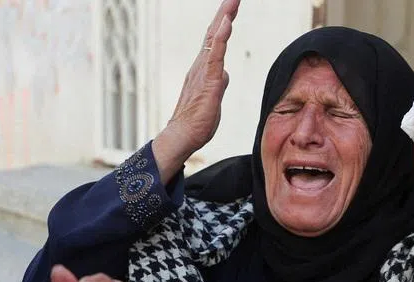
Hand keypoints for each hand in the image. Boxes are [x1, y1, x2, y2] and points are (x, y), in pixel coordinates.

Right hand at [151, 0, 239, 182]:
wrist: (182, 136)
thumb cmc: (197, 122)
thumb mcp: (214, 99)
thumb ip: (219, 83)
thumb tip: (224, 75)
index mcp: (203, 69)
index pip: (215, 42)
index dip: (223, 23)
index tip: (231, 8)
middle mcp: (201, 66)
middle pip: (214, 34)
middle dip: (224, 13)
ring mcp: (203, 72)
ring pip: (215, 39)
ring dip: (224, 18)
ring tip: (232, 1)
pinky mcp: (207, 81)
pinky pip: (215, 55)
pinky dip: (221, 37)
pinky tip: (227, 23)